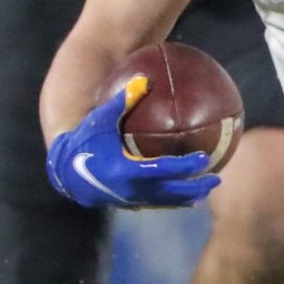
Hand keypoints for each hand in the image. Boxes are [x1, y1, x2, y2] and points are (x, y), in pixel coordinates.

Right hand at [45, 79, 219, 209]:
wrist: (67, 172)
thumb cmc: (85, 141)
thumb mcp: (100, 120)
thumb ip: (122, 101)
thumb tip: (144, 78)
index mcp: (128, 171)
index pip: (164, 170)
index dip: (186, 166)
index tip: (205, 158)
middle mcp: (133, 190)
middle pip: (172, 192)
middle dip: (196, 187)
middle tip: (216, 178)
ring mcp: (132, 201)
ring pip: (167, 202)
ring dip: (188, 197)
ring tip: (206, 191)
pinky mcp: (130, 205)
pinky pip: (157, 204)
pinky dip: (173, 201)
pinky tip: (186, 196)